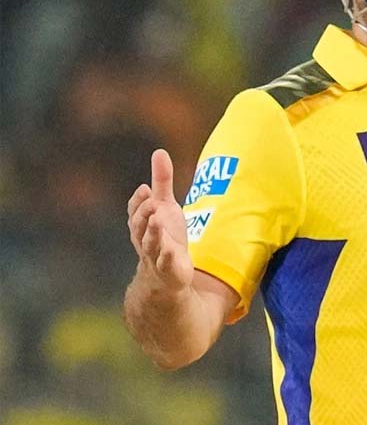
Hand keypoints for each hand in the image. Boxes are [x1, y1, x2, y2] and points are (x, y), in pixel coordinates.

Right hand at [127, 149, 193, 291]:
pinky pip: (165, 263)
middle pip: (139, 226)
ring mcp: (155, 255)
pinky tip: (172, 249)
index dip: (139, 201)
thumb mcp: (166, 206)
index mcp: (142, 222)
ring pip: (150, 244)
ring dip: (152, 232)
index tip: (146, 189)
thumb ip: (163, 181)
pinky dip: (167, 256)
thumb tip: (159, 151)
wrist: (167, 274)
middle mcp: (145, 238)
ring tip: (156, 219)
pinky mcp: (167, 268)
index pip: (136, 210)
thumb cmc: (165, 235)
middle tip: (151, 201)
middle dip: (143, 213)